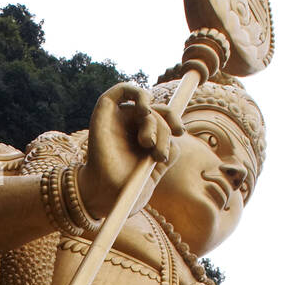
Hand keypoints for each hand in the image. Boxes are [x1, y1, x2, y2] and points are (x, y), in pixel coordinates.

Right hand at [76, 82, 183, 220]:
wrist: (106, 195)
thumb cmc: (127, 190)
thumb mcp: (155, 172)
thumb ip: (168, 154)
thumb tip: (175, 140)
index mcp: (141, 140)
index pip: (162, 119)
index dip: (173, 120)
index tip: (180, 132)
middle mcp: (130, 127)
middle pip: (157, 112)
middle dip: (165, 128)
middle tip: (160, 153)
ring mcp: (117, 119)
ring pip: (145, 105)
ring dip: (153, 121)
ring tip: (148, 143)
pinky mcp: (104, 112)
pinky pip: (122, 89)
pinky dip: (137, 93)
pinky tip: (144, 109)